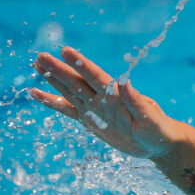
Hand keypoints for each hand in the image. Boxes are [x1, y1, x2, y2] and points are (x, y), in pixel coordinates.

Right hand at [31, 47, 182, 159]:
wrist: (158, 143)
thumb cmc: (158, 130)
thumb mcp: (149, 118)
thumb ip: (136, 101)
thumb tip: (124, 82)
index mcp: (116, 95)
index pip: (95, 76)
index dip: (81, 64)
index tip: (66, 51)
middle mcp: (102, 99)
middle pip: (77, 81)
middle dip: (59, 69)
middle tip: (40, 56)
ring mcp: (94, 109)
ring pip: (69, 91)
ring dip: (53, 79)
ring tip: (37, 65)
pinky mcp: (89, 121)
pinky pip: (67, 110)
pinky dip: (52, 102)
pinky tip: (36, 93)